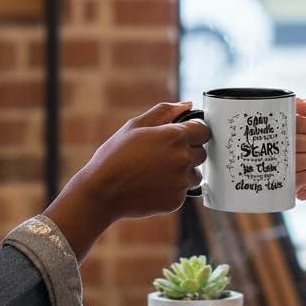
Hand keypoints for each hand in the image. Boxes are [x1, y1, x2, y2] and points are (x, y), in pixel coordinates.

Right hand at [45, 102, 209, 259]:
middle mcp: (183, 159)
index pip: (204, 130)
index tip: (183, 135)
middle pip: (201, 152)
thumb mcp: (135, 125)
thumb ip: (165, 112)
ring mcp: (181, 182)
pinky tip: (152, 185)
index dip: (194, 131)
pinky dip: (172, 188)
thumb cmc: (116, 155)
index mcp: (175, 136)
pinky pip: (183, 191)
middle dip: (187, 151)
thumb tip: (186, 105)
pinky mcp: (176, 200)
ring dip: (183, 171)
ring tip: (157, 171)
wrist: (102, 191)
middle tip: (163, 154)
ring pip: (194, 174)